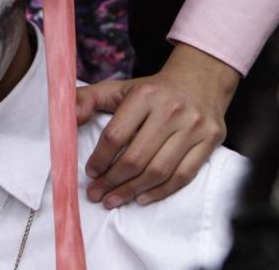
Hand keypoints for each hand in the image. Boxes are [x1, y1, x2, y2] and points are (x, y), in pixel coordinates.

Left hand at [76, 43, 239, 208]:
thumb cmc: (154, 91)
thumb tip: (68, 116)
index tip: (90, 173)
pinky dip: (161, 192)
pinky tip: (142, 198)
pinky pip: (183, 175)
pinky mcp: (210, 139)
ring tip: (114, 200)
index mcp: (145, 95)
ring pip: (159, 171)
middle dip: (112, 181)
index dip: (99, 159)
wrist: (201, 79)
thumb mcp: (120, 88)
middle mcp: (171, 109)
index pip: (116, 135)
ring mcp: (193, 126)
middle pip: (136, 158)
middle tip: (97, 194)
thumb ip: (88, 99)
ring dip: (132, 191)